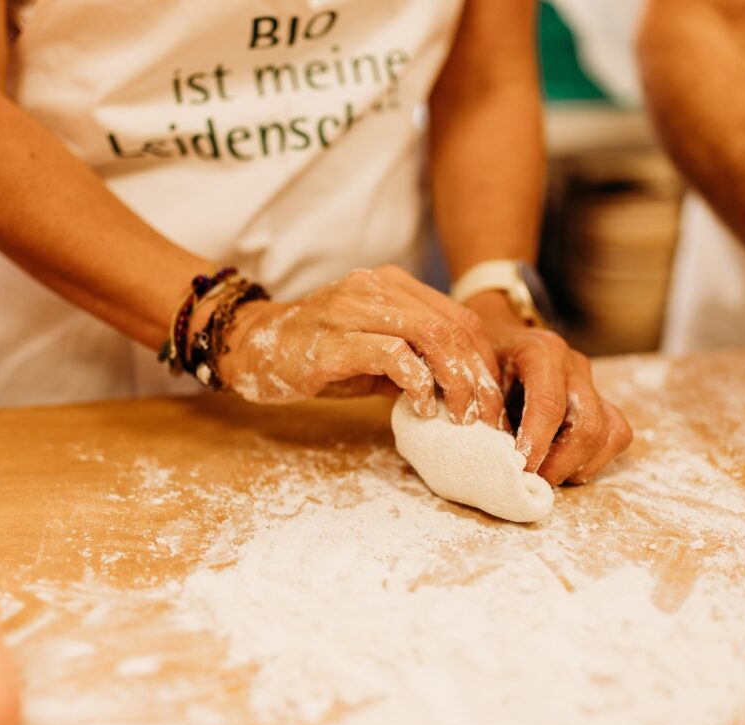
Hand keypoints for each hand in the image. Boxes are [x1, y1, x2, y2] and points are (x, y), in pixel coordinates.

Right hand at [214, 266, 504, 426]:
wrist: (251, 347)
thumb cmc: (316, 353)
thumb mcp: (375, 353)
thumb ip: (415, 360)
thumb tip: (463, 394)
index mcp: (392, 286)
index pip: (459, 318)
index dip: (484, 361)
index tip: (493, 400)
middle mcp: (376, 287)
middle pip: (454, 327)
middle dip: (478, 377)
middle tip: (488, 418)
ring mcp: (354, 308)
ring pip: (432, 336)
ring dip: (456, 382)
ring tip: (461, 417)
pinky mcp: (334, 339)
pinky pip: (394, 355)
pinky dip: (418, 384)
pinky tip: (423, 409)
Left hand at [466, 291, 632, 485]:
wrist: (501, 342)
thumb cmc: (485, 362)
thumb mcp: (474, 376)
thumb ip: (485, 408)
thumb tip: (493, 455)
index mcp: (542, 352)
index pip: (549, 405)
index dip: (537, 444)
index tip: (520, 470)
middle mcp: (575, 366)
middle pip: (587, 425)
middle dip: (558, 464)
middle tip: (529, 481)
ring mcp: (593, 384)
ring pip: (609, 434)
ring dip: (577, 466)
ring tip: (544, 473)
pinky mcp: (602, 402)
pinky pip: (615, 436)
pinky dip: (592, 460)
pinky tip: (562, 464)